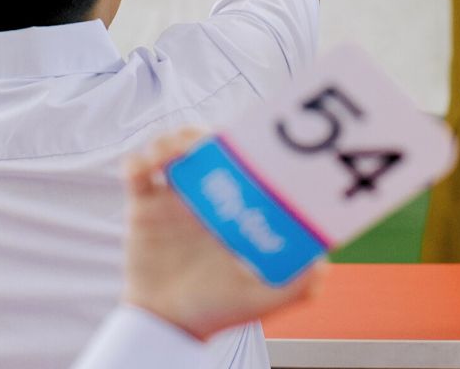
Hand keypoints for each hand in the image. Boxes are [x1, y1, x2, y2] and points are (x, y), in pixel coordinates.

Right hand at [121, 127, 325, 339]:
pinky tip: (142, 169)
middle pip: (203, 145)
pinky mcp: (144, 209)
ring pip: (170, 150)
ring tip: (169, 154)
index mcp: (235, 206)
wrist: (172, 325)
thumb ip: (298, 283)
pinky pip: (136, 174)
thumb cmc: (221, 309)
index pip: (240, 160)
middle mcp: (206, 196)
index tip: (241, 140)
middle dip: (200, 134)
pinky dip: (136, 162)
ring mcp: (175, 200)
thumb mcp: (266, 297)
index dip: (240, 142)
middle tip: (200, 143)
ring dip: (169, 141)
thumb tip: (323, 262)